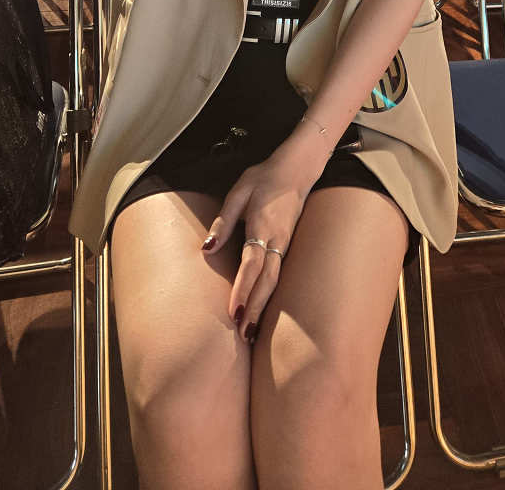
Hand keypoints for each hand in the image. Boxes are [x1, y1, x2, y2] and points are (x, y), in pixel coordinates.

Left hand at [201, 131, 327, 341]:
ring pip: (275, 281)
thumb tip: (206, 248)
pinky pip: (278, 274)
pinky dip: (270, 295)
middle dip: (255, 309)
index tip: (234, 313)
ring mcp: (285, 244)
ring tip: (252, 333)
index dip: (243, 290)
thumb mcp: (238, 192)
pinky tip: (262, 309)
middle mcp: (277, 239)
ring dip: (264, 307)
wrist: (297, 168)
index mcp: (263, 226)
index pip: (252, 264)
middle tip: (244, 336)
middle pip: (267, 281)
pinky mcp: (287, 245)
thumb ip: (223, 221)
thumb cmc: (264, 178)